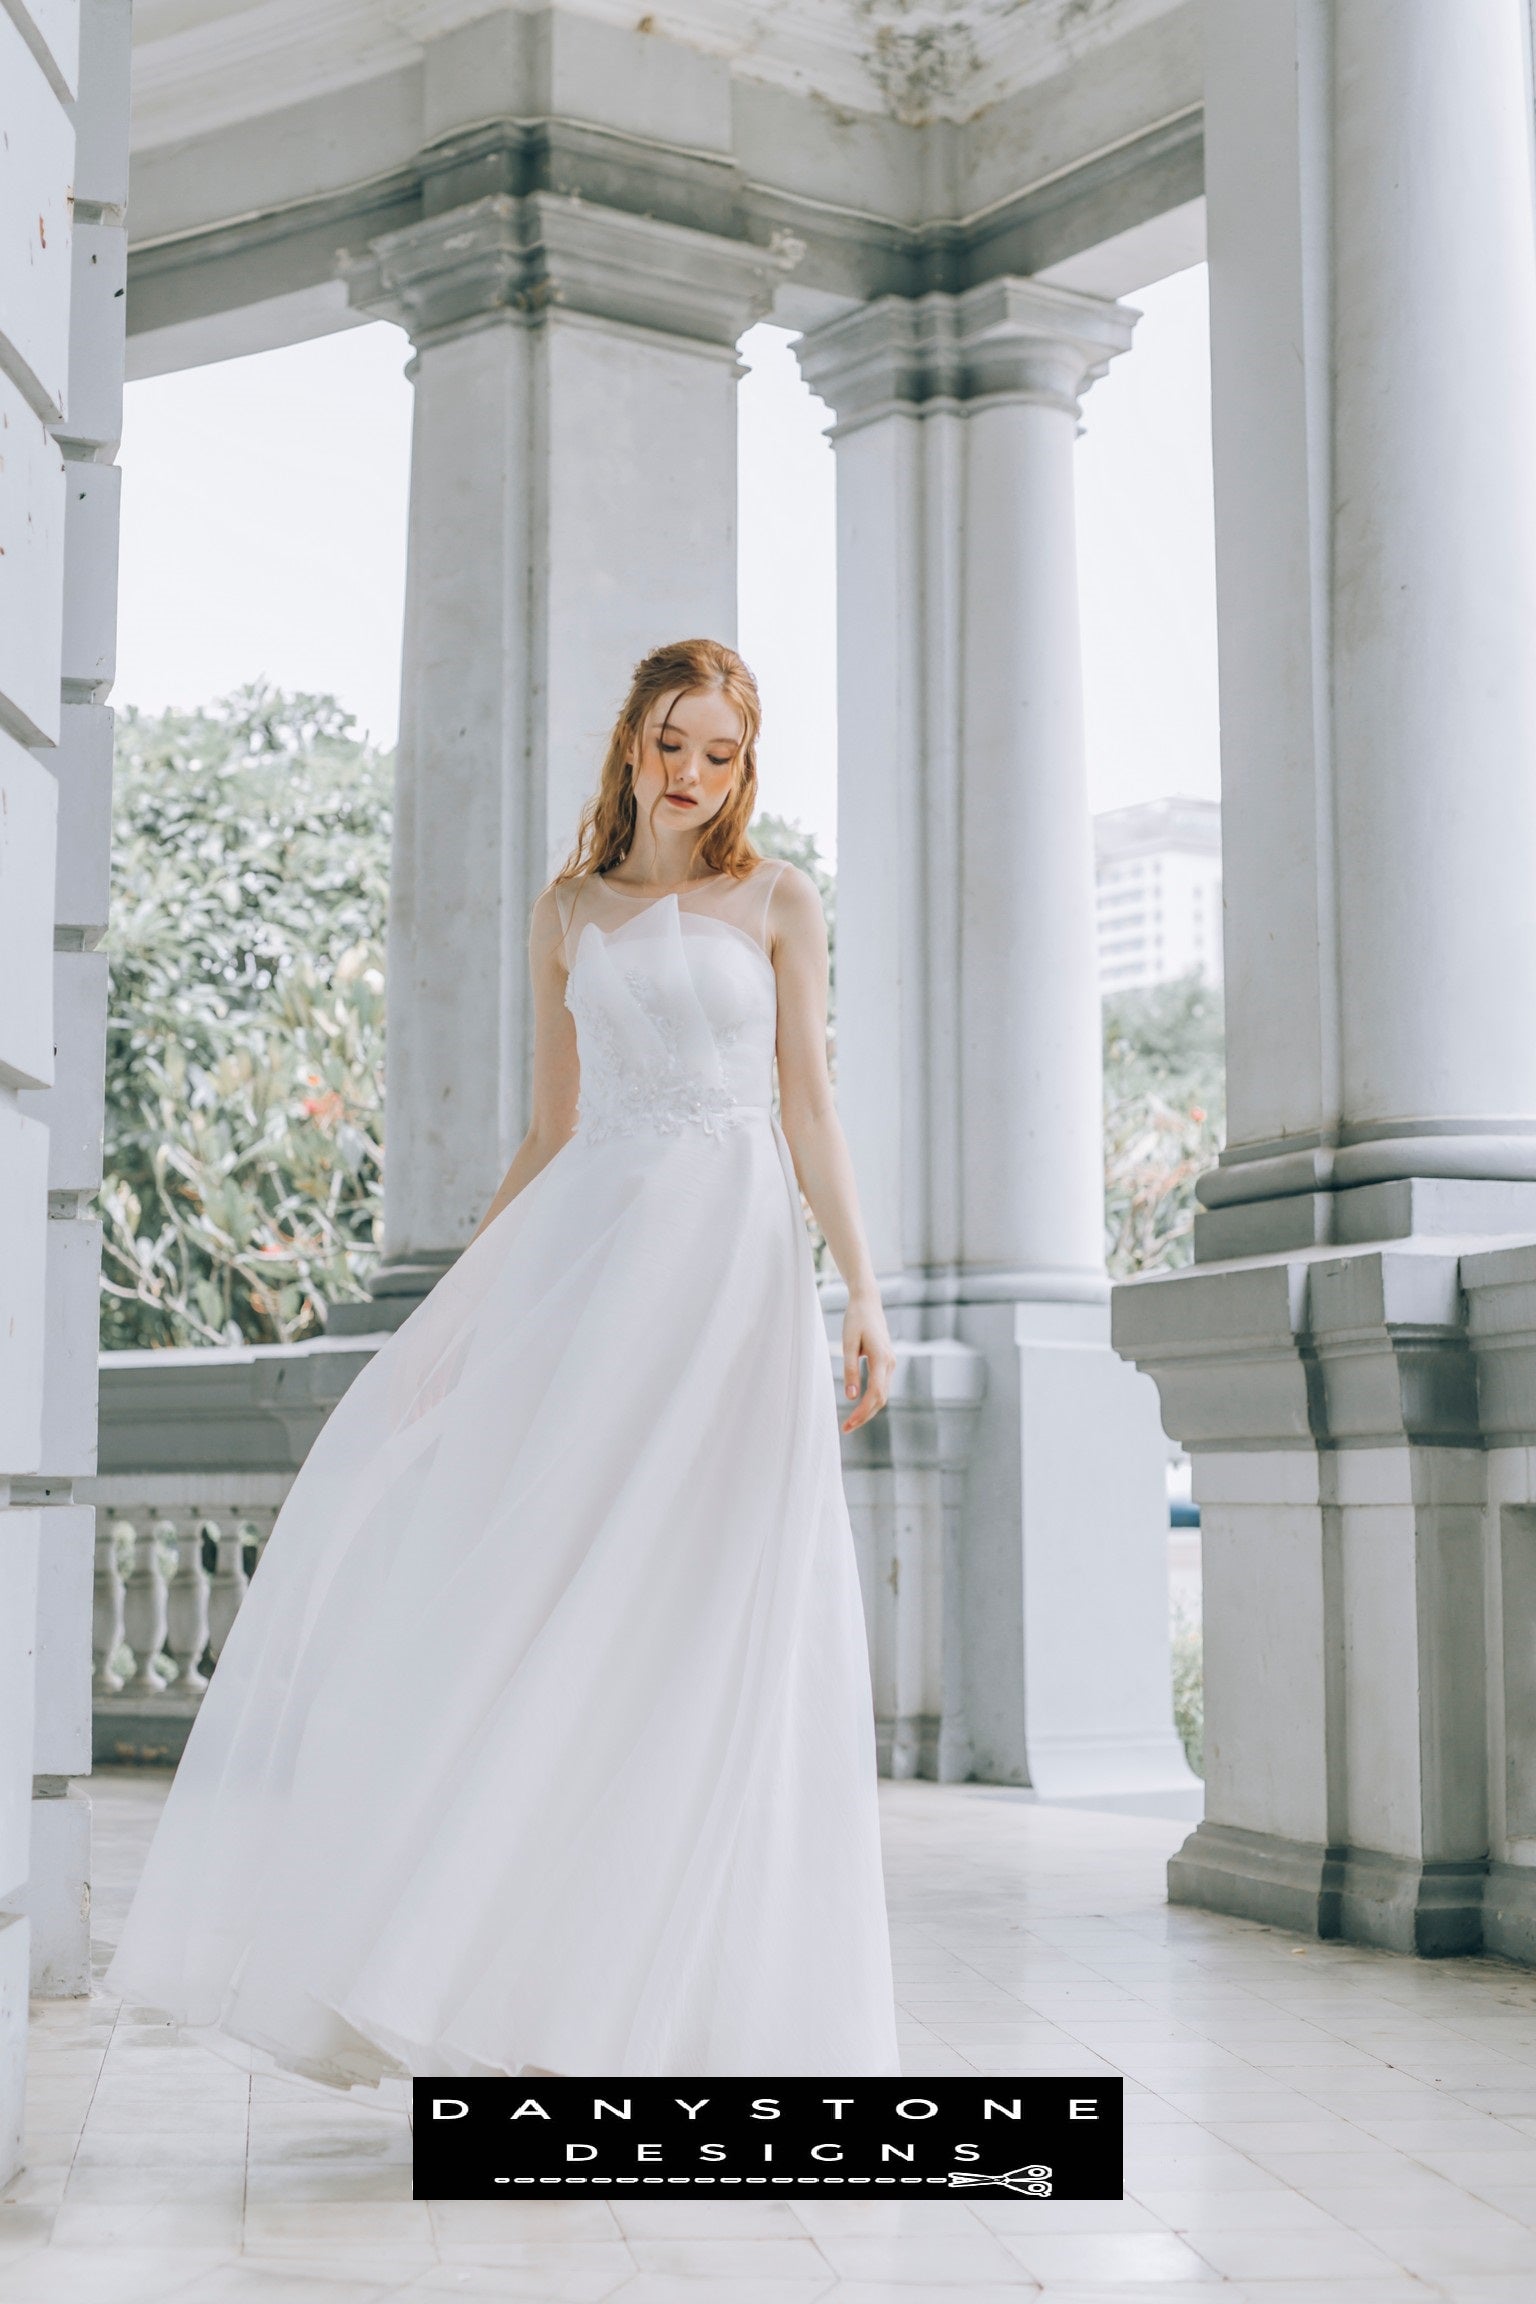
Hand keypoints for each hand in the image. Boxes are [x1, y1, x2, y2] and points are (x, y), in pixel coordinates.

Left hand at [841, 1293, 894, 1433]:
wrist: (868, 1302)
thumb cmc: (856, 1320)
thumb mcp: (848, 1344)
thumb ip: (850, 1370)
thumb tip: (850, 1397)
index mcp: (882, 1359)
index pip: (875, 1394)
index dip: (862, 1412)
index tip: (848, 1424)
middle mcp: (891, 1363)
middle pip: (881, 1399)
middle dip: (864, 1416)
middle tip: (846, 1428)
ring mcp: (891, 1363)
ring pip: (883, 1394)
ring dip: (868, 1410)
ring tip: (851, 1422)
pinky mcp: (887, 1362)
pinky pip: (882, 1386)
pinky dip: (872, 1400)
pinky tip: (859, 1406)